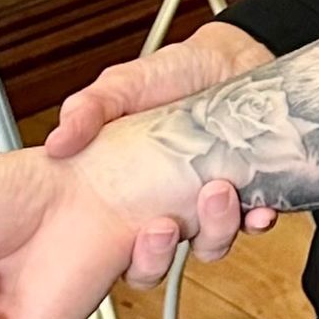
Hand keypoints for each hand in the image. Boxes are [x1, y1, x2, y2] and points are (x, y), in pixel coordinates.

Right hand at [47, 20, 275, 278]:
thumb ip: (90, 108)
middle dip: (161, 256)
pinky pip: (257, 219)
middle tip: (166, 226)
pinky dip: (260, 218)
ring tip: (220, 192)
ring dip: (217, 228)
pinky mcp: (254, 189)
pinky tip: (260, 207)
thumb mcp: (125, 85)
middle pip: (161, 261)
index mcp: (132, 195)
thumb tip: (58, 140)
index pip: (116, 250)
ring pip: (212, 242)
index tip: (126, 240)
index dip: (120, 258)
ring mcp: (214, 200)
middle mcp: (173, 205)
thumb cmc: (176, 74)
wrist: (231, 58)